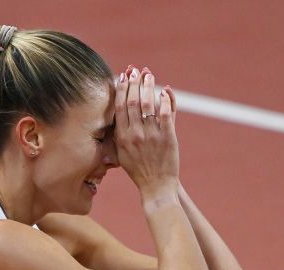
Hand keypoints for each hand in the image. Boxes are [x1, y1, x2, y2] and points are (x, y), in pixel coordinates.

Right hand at [113, 65, 178, 192]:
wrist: (156, 186)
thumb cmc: (138, 170)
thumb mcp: (120, 153)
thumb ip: (117, 134)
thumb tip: (116, 114)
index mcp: (122, 137)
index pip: (120, 107)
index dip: (122, 89)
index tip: (123, 76)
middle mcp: (135, 134)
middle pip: (133, 102)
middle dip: (134, 83)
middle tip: (137, 70)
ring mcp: (152, 136)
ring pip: (148, 105)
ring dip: (148, 87)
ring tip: (149, 75)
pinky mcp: (167, 138)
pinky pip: (166, 115)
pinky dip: (165, 101)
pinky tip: (164, 92)